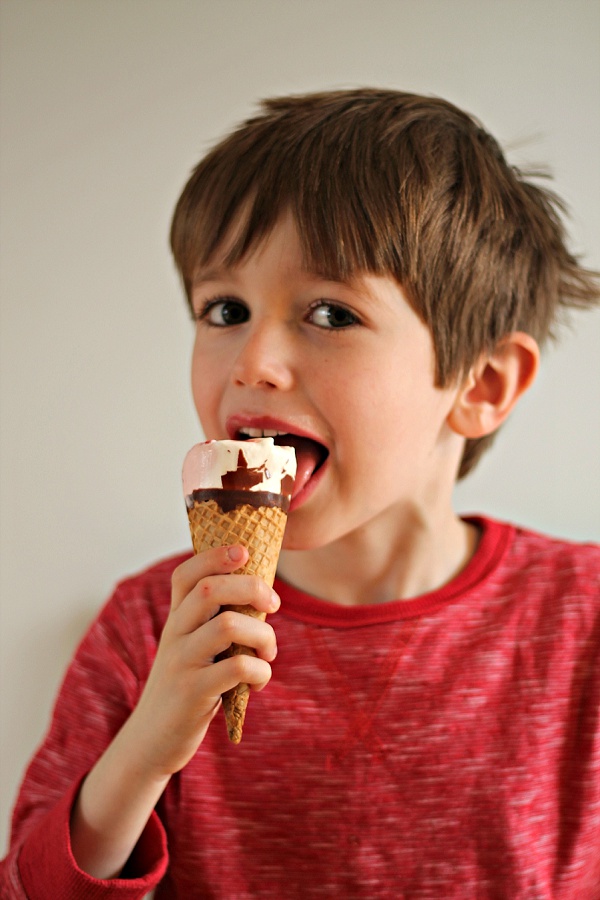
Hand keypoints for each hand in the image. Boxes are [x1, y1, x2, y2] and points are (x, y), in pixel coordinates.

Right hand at [125, 544, 278, 778]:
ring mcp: (181, 663)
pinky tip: (258, 681)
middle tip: (273, 604)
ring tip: (268, 652)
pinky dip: (260, 671)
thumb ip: (213, 622)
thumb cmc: (186, 688)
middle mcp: (174, 634)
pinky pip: (236, 668)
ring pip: (228, 625)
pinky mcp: (193, 693)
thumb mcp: (191, 649)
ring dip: (263, 635)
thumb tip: (260, 595)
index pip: (186, 573)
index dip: (215, 555)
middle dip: (251, 588)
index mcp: (175, 620)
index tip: (245, 551)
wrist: (151, 742)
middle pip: (210, 589)